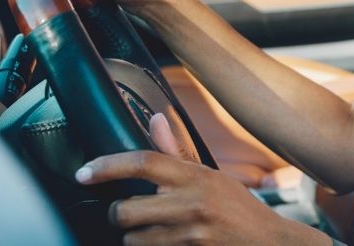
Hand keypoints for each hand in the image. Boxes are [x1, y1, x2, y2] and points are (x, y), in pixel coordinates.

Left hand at [76, 115, 326, 245]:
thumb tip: (154, 119)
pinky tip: (161, 243)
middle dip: (119, 213)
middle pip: (125, 209)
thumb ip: (177, 151)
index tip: (85, 171)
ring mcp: (190, 234)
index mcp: (196, 175)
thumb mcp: (211, 176)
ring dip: (133, 237)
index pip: (144, 162)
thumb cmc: (237, 208)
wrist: (269, 243)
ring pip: (131, 239)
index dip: (108, 166)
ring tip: (150, 231)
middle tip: (128, 211)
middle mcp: (192, 203)